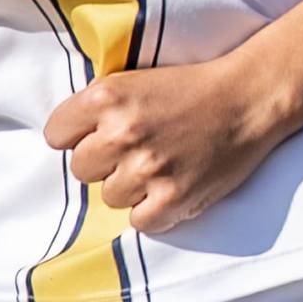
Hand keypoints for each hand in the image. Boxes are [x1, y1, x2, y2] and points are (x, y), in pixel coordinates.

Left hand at [42, 52, 297, 236]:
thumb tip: (65, 142)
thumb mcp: (133, 80)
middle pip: (81, 169)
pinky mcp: (172, 199)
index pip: (56, 135)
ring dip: (131, 186)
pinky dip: (154, 209)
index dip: (76, 136)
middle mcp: (121, 133)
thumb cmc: (189, 89)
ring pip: (110, 197)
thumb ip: (96, 108)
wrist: (247, 100)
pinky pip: (139, 221)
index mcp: (105, 97)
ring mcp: (147, 168)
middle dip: (104, 162)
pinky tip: (172, 184)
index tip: (98, 133)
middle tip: (137, 148)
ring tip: (161, 163)